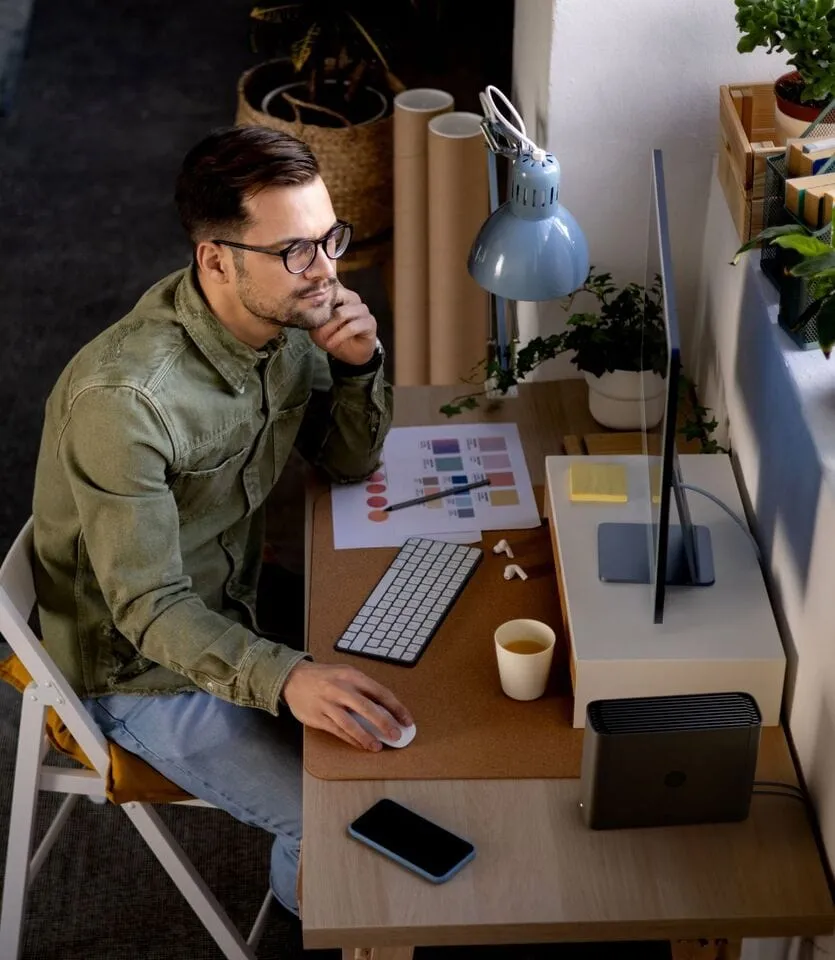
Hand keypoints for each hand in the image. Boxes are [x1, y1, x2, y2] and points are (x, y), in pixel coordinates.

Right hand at [281, 661, 412, 750]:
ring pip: (351, 723)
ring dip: (366, 737)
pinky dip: (351, 739)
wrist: (293, 678)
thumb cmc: (325, 677)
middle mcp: (340, 688)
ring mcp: (328, 703)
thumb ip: (363, 688)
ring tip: (378, 747)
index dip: (395, 707)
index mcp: (352, 675)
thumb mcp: (345, 673)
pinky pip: (338, 731)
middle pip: (367, 708)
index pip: (380, 692)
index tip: (406, 720)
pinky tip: (361, 745)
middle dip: (384, 723)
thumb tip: (385, 708)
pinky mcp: (318, 717)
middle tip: (396, 736)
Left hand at [308, 285, 376, 365]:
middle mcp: (353, 299)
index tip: (306, 278)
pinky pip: (352, 327)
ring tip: (323, 339)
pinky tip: (331, 344)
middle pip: (336, 296)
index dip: (319, 282)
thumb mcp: (317, 326)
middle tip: (313, 325)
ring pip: (342, 313)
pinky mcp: (369, 323)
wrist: (349, 355)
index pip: (331, 285)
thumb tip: (303, 306)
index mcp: (341, 295)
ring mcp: (363, 310)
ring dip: (329, 328)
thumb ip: (313, 314)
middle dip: (322, 312)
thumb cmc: (333, 336)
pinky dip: (339, 336)